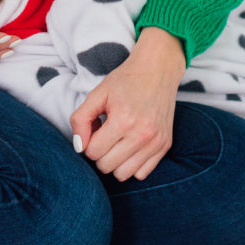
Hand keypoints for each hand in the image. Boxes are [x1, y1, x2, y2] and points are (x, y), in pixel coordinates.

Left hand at [69, 26, 185, 181]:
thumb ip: (81, 119)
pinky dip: (132, 165)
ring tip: (118, 140)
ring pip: (123, 174)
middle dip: (100, 152)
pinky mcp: (165, 146)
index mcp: (123, 120)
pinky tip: (131, 145)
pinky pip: (142, 173)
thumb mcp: (97, 94)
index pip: (93, 152)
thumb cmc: (125, 80)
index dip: (88, 140)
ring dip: (115, 161)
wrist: (157, 69)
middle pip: (106, 166)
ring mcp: (156, 142)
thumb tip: (79, 147)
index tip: (96, 127)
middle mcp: (142, 135)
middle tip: (105, 133)